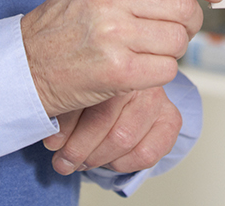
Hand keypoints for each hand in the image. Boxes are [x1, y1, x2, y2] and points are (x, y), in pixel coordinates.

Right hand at [21, 0, 224, 118]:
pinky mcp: (116, 70)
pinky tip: (137, 66)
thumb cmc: (68, 20)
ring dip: (171, 49)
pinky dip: (160, 72)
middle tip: (172, 28)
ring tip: (146, 48)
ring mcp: (112, 32)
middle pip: (184, 6)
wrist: (27, 63)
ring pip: (179, 40)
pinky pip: (167, 69)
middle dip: (188, 22)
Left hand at [43, 86, 182, 175]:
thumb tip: (54, 142)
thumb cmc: (90, 86)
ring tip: (82, 159)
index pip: (94, 100)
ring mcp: (158, 97)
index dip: (69, 128)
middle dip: (80, 150)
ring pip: (124, 138)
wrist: (117, 84)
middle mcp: (140, 77)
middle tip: (64, 160)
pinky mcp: (170, 119)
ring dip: (98, 157)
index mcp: (116, 61)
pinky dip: (123, 163)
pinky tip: (110, 159)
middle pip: (104, 119)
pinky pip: (147, 152)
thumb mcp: (70, 89)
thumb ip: (64, 110)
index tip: (53, 144)